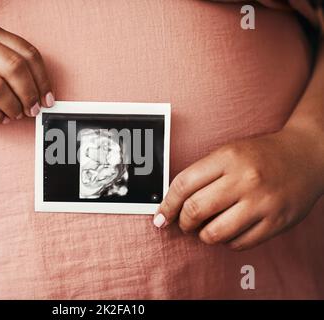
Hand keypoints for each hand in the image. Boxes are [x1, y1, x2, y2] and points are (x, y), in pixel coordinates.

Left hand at [153, 126, 323, 250]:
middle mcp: (244, 180)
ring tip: (206, 228)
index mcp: (227, 158)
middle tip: (184, 223)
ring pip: (215, 233)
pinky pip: (239, 243)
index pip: (183, 184)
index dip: (167, 204)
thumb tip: (172, 203)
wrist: (305, 155)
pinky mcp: (276, 222)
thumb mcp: (227, 152)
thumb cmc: (260, 155)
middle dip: (183, 222)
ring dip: (203, 235)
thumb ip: (201, 174)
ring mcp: (262, 202)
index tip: (161, 217)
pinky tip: (229, 230)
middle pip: (195, 210)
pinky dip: (227, 241)